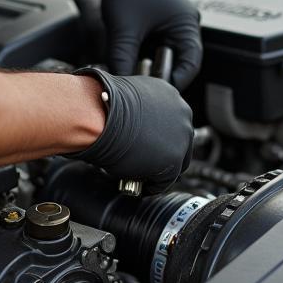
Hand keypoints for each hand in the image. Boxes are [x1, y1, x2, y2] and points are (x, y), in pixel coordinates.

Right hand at [68, 67, 192, 194]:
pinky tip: (142, 186)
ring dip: (160, 168)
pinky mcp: (174, 160)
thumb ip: (140, 112)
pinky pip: (166, 179)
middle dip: (163, 152)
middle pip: (179, 140)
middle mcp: (181, 114)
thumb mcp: (128, 100)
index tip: (150, 145)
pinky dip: (154, 185)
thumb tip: (132, 123)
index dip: (160, 136)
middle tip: (146, 161)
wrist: (101, 118)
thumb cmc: (104, 107)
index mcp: (171, 96)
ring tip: (142, 175)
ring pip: (176, 160)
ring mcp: (181, 137)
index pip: (172, 122)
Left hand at [78, 0, 201, 89]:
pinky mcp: (159, 24)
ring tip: (131, 72)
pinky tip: (128, 60)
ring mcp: (172, 25)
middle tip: (141, 87)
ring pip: (163, 57)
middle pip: (178, 63)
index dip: (174, 82)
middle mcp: (184, 25)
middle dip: (159, 76)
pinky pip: (154, 47)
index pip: (191, 65)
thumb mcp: (124, 29)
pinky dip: (142, 56)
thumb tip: (120, 85)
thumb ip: (123, 60)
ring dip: (148, 66)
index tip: (156, 94)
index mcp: (186, 24)